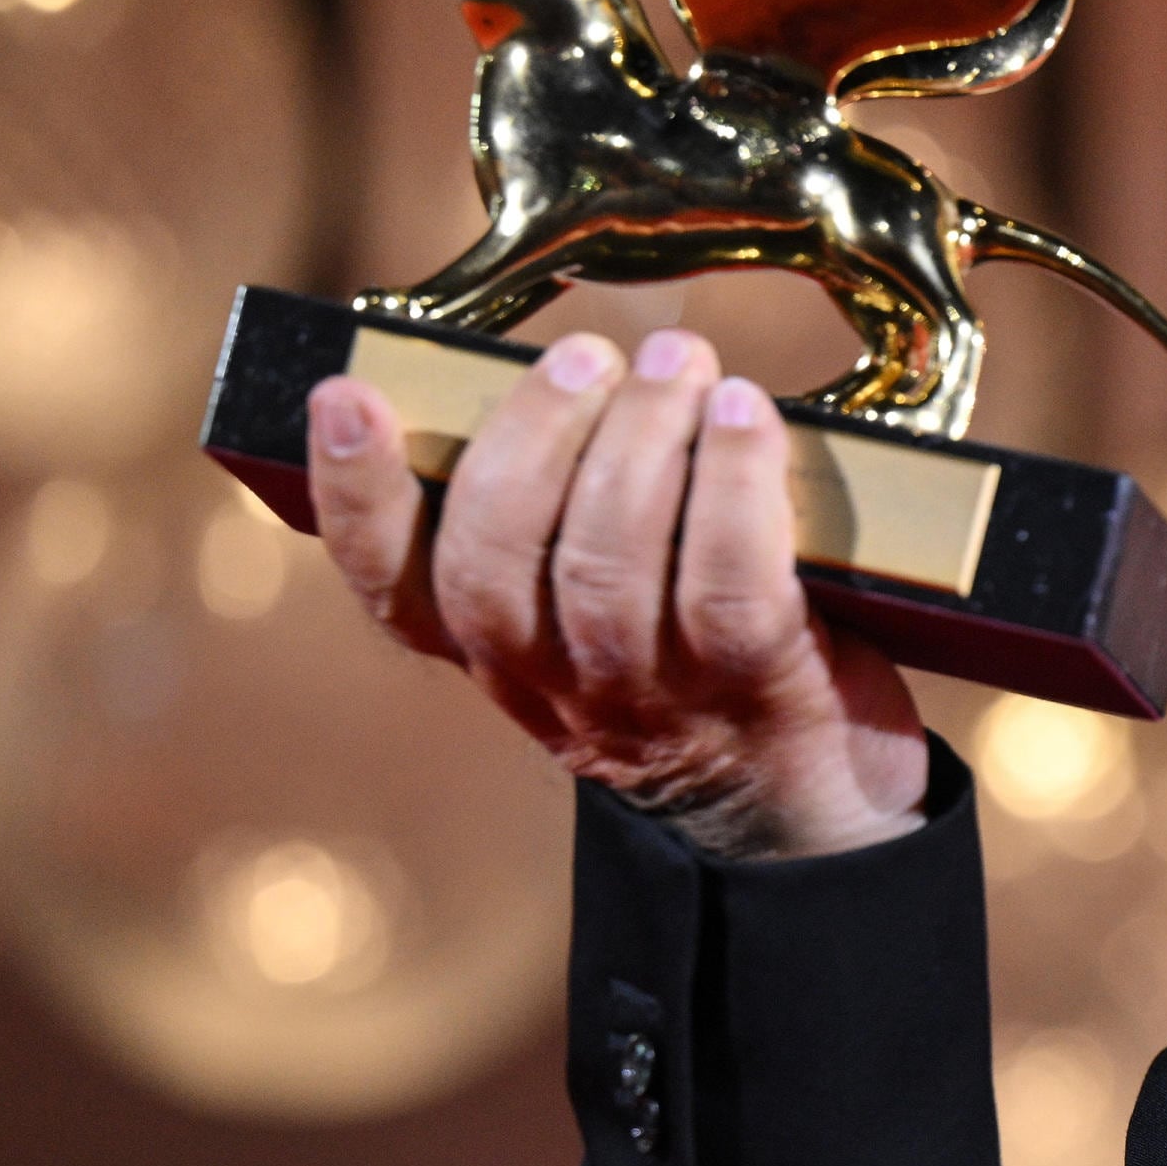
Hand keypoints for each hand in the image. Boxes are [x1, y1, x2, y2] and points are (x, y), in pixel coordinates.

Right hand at [306, 327, 929, 858]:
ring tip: (678, 363)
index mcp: (500, 658)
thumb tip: (570, 377)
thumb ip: (570, 528)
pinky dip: (734, 484)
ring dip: (640, 439)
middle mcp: (556, 684)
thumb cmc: (716, 676)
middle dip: (533, 436)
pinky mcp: (752, 687)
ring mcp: (652, 695)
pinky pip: (727, 580)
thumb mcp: (612, 621)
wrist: (821, 811)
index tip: (345, 396)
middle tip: (586, 355)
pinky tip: (745, 416)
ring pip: (605, 562)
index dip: (356, 495)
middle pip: (494, 560)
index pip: (393, 587)